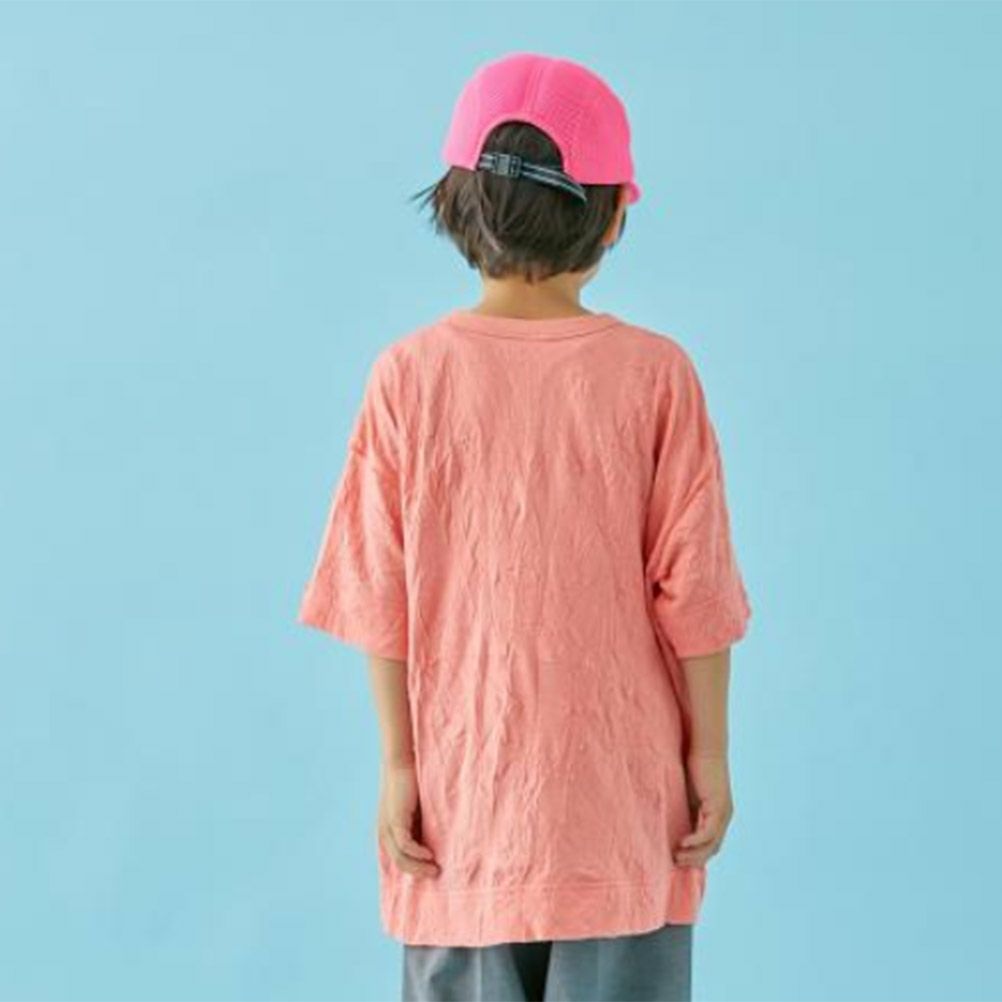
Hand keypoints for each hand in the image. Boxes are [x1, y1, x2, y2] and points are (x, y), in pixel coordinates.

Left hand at [375, 760, 439, 877]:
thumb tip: (436, 844)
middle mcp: (384, 834)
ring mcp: (388, 828)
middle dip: (418, 872)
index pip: (399, 860)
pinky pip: (405, 845)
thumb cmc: (411, 785)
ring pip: (401, 858)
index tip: (431, 875)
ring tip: (436, 869)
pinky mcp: (395, 820)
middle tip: (436, 875)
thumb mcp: (415, 811)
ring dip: (419, 867)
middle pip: (399, 864)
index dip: (414, 870)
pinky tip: (430, 855)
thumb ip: (420, 826)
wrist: (401, 763)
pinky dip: (418, 853)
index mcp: (388, 833)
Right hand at [673, 750, 733, 866]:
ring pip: (711, 845)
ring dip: (694, 855)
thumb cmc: (695, 766)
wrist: (705, 747)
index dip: (696, 856)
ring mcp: (723, 814)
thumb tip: (672, 823)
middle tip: (674, 864)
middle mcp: (724, 817)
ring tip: (676, 858)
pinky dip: (695, 841)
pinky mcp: (718, 807)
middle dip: (694, 860)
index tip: (678, 861)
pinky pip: (708, 833)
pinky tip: (682, 844)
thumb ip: (686, 809)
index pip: (710, 844)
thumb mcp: (689, 794)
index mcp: (718, 814)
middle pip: (712, 849)